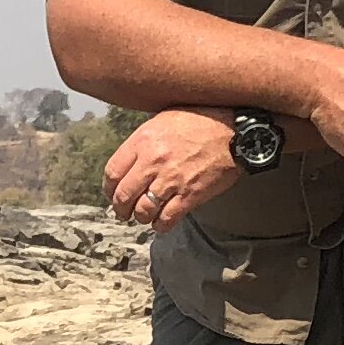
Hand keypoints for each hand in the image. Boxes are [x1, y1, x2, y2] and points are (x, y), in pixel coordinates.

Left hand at [101, 110, 240, 229]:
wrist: (235, 129)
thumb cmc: (201, 119)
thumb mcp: (163, 119)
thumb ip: (143, 141)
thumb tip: (130, 161)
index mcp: (143, 141)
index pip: (112, 172)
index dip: (109, 188)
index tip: (112, 193)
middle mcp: (153, 161)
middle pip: (123, 195)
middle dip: (121, 208)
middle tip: (123, 212)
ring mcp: (171, 180)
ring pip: (143, 211)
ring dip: (140, 218)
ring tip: (144, 216)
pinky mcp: (190, 195)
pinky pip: (167, 219)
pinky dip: (160, 225)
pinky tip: (161, 222)